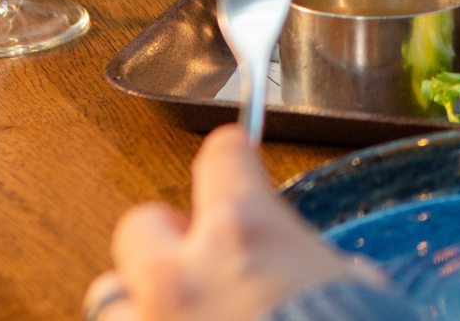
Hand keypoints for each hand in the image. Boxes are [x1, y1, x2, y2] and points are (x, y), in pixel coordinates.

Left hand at [84, 124, 385, 320]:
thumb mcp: (351, 290)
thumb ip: (311, 269)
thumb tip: (310, 275)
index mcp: (243, 233)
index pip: (221, 155)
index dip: (233, 163)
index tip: (236, 169)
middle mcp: (182, 274)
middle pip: (140, 224)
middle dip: (166, 241)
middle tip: (194, 262)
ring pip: (108, 297)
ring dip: (137, 306)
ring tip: (173, 320)